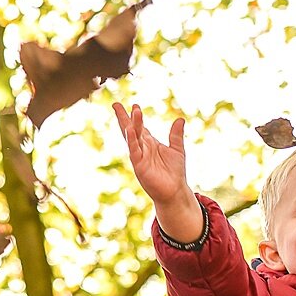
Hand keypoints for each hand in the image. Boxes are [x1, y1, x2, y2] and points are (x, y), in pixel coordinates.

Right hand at [112, 102, 202, 242]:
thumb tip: (179, 119)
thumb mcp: (178, 150)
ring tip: (133, 111)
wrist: (175, 191)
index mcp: (150, 144)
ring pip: (133, 137)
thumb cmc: (175, 172)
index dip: (135, 116)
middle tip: (116, 104)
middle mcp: (142, 149)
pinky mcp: (139, 165)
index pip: (140, 127)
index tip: (132, 105)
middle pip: (131, 129)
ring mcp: (140, 156)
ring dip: (132, 124)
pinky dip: (132, 140)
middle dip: (124, 117)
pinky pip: (134, 151)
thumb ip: (176, 135)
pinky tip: (130, 130)